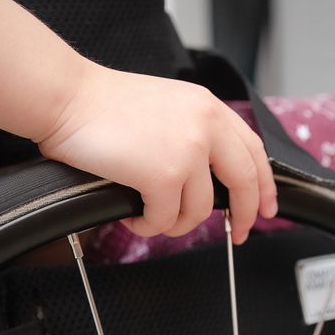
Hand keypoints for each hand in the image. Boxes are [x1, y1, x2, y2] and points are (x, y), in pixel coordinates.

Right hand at [37, 63, 277, 243]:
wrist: (67, 99)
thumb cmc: (101, 105)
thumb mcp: (166, 107)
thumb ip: (193, 132)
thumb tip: (205, 178)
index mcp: (208, 107)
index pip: (253, 150)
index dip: (265, 184)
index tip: (267, 207)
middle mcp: (206, 126)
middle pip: (244, 183)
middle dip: (246, 215)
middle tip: (239, 234)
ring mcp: (188, 151)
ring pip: (199, 211)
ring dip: (173, 223)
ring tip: (149, 216)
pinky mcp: (165, 175)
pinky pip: (165, 220)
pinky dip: (147, 226)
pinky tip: (132, 216)